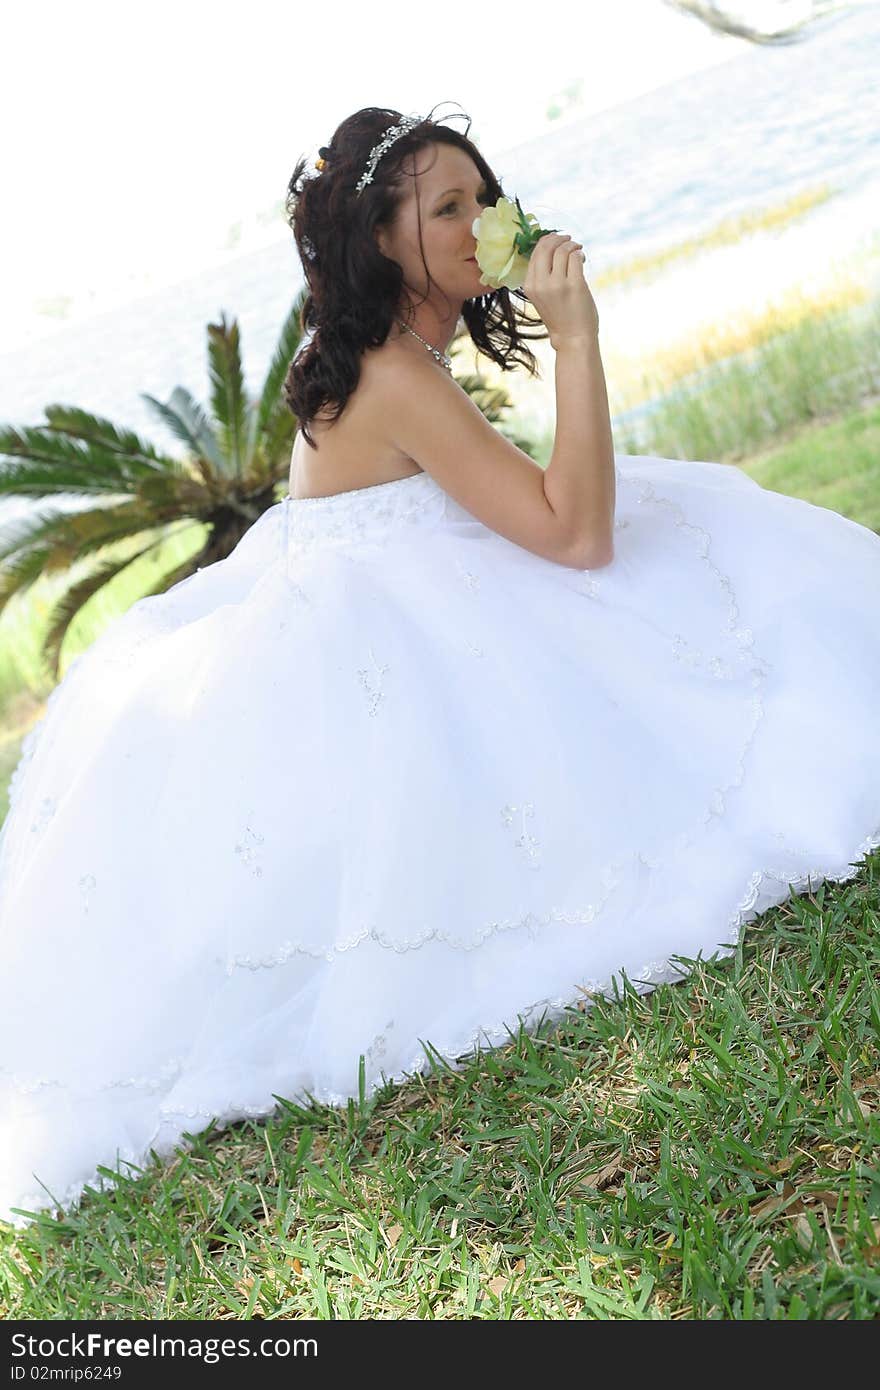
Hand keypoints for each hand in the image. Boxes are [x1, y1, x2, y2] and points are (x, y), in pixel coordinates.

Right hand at [521, 231, 598, 345]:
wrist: (572, 338)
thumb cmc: (559, 317)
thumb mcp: (541, 296)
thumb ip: (542, 276)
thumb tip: (551, 247)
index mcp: (529, 286)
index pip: (534, 253)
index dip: (546, 241)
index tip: (556, 240)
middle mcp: (541, 284)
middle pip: (546, 247)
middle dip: (558, 238)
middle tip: (568, 239)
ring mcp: (557, 284)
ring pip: (562, 250)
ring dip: (572, 245)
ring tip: (578, 250)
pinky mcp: (575, 285)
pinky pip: (576, 257)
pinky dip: (580, 253)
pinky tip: (582, 258)